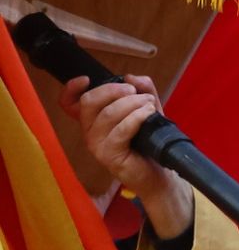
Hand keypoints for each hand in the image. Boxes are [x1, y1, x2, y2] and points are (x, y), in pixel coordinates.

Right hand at [62, 75, 185, 210]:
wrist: (158, 172)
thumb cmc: (148, 141)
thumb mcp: (147, 109)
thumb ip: (142, 90)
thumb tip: (131, 76)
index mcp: (93, 120)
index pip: (69, 104)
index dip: (71, 90)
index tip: (86, 79)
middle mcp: (90, 132)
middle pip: (89, 102)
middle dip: (113, 90)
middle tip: (134, 91)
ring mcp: (97, 145)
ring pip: (107, 114)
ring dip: (132, 103)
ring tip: (149, 103)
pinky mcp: (109, 155)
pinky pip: (120, 130)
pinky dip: (136, 117)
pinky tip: (148, 113)